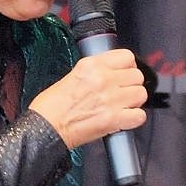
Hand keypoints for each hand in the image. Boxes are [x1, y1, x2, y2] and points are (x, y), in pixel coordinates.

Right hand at [29, 48, 147, 148]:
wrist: (44, 128)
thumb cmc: (51, 107)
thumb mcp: (73, 75)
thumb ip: (96, 71)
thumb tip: (113, 72)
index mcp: (91, 65)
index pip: (126, 56)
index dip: (128, 67)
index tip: (124, 74)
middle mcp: (102, 79)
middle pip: (137, 76)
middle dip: (131, 85)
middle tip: (121, 93)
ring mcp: (109, 99)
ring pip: (141, 94)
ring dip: (133, 102)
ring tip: (121, 107)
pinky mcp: (113, 119)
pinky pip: (139, 116)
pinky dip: (133, 119)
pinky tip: (122, 119)